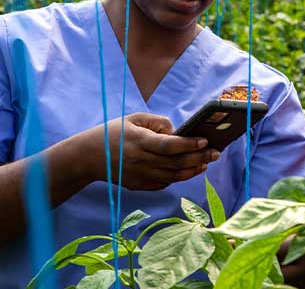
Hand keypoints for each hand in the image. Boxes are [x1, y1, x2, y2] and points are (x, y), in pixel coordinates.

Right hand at [78, 112, 219, 190]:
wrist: (88, 157)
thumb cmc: (113, 133)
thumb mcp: (133, 119)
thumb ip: (157, 122)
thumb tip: (177, 131)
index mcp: (139, 141)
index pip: (168, 145)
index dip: (188, 144)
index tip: (204, 140)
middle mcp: (140, 160)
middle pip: (175, 162)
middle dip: (199, 157)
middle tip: (216, 153)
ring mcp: (140, 175)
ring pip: (173, 176)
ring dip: (193, 169)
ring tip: (207, 161)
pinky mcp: (139, 185)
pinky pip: (164, 183)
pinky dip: (179, 177)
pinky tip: (191, 169)